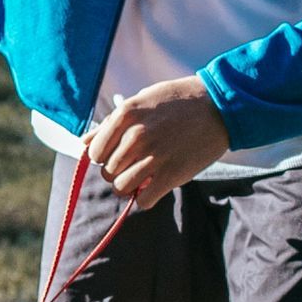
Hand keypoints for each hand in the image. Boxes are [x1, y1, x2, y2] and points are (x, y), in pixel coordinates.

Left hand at [87, 78, 229, 208]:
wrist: (218, 105)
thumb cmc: (177, 101)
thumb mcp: (141, 102)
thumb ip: (110, 124)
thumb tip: (83, 143)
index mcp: (125, 115)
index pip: (93, 153)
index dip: (103, 157)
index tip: (117, 155)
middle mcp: (135, 136)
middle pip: (107, 172)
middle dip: (117, 172)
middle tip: (135, 164)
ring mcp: (153, 156)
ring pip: (121, 188)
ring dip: (130, 186)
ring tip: (143, 176)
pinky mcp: (171, 175)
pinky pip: (143, 200)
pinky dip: (145, 197)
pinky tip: (155, 185)